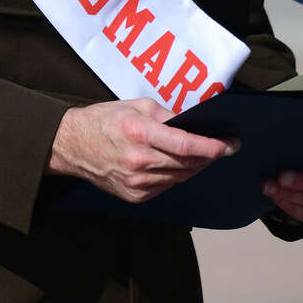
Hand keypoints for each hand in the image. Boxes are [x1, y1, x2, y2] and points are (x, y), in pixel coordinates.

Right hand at [49, 99, 236, 202]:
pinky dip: (177, 175)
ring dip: (196, 166)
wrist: (72, 146)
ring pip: (180, 177)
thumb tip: (193, 125)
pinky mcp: (134, 196)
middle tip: (225, 147)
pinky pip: (167, 186)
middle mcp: (139, 162)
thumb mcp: (137, 106)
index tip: (230, 144)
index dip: (212, 147)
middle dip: (210, 156)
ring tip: (205, 154)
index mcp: (140, 134)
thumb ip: (168, 116)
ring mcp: (136, 183)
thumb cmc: (105, 120)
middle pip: (188, 163)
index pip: (186, 145)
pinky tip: (179, 164)